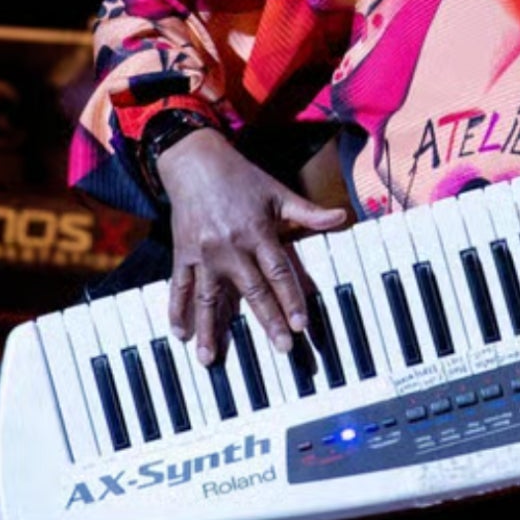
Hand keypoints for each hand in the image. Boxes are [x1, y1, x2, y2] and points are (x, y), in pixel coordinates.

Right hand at [158, 128, 351, 365]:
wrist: (195, 161)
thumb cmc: (241, 178)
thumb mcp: (277, 192)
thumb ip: (308, 212)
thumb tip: (343, 217)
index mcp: (258, 232)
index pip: (279, 271)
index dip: (291, 299)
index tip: (300, 325)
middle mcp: (231, 247)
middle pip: (252, 290)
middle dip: (268, 321)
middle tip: (281, 349)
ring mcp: (204, 253)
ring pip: (209, 298)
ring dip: (211, 329)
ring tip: (210, 359)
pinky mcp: (183, 254)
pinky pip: (179, 286)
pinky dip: (177, 310)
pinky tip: (180, 333)